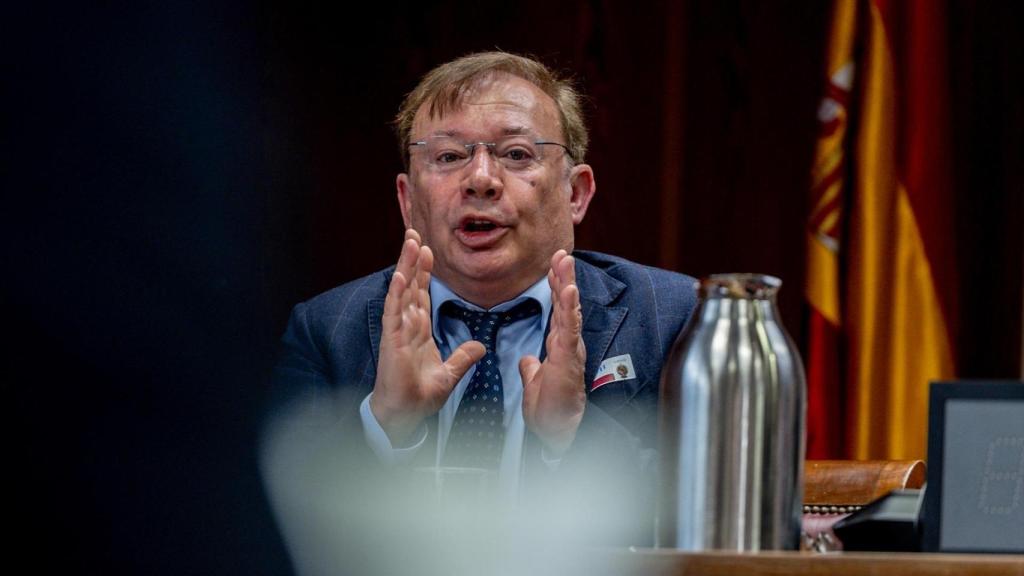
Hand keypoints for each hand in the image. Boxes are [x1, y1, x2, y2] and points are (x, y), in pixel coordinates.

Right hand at [370, 229, 485, 445]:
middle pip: (411, 286)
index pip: (422, 294)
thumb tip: (480, 346)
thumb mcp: (450, 374)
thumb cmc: (420, 395)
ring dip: (405, 267)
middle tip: (415, 234)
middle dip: (413, 260)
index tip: (428, 250)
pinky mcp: (392, 341)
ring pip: (402, 292)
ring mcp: (398, 331)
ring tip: (409, 243)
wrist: (405, 415)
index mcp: (418, 330)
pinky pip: (394, 313)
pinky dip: (397, 293)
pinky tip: (400, 275)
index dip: (424, 272)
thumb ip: (464, 357)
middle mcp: (406, 326)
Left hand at [519, 250, 586, 454]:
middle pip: (565, 303)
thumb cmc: (549, 410)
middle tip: (560, 252)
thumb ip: (532, 368)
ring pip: (569, 310)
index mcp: (559, 346)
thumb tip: (527, 361)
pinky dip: (570, 307)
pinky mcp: (569, 358)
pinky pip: (569, 328)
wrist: (556, 431)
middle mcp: (567, 343)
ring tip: (565, 261)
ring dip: (567, 283)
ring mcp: (570, 349)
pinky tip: (569, 289)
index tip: (552, 266)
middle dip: (563, 276)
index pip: (557, 310)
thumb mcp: (534, 383)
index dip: (555, 287)